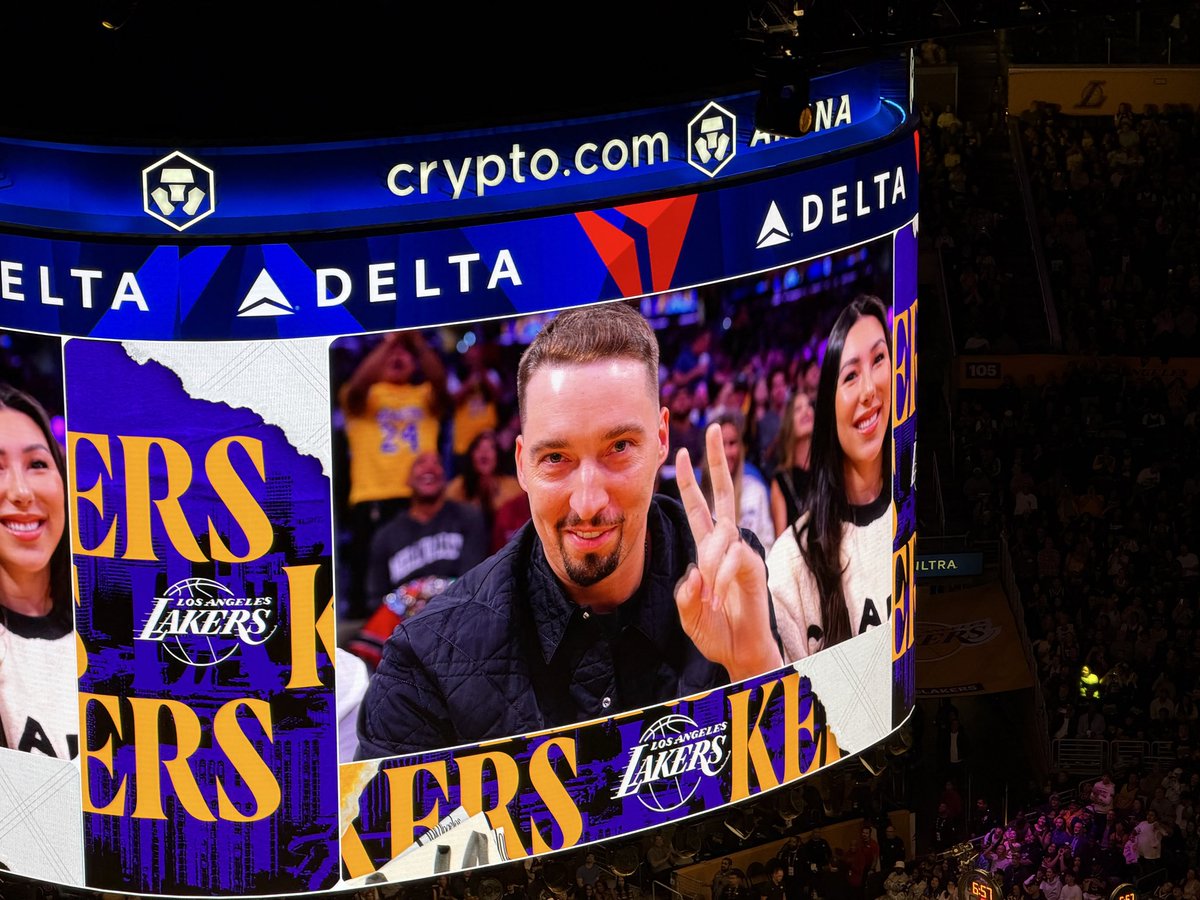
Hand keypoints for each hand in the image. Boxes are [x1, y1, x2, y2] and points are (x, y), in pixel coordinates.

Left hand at [674, 422, 782, 680]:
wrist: (739, 652)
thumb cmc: (714, 630)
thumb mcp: (687, 611)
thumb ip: (685, 593)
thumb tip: (696, 572)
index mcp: (707, 548)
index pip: (698, 507)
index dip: (691, 481)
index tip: (684, 453)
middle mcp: (725, 544)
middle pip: (723, 494)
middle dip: (718, 461)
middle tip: (716, 429)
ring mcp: (741, 552)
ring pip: (722, 532)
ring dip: (710, 562)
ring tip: (709, 595)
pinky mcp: (754, 565)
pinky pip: (734, 557)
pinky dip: (722, 574)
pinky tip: (719, 592)